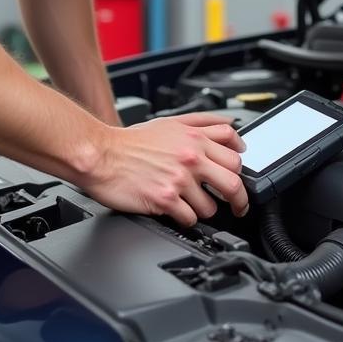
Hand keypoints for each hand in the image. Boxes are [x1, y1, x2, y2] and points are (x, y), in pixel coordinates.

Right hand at [80, 112, 247, 224]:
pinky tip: (177, 211)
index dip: (242, 165)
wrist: (100, 155)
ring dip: (205, 209)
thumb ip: (202, 122)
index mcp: (193, 138)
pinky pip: (190, 219)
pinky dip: (186, 219)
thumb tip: (230, 125)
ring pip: (211, 206)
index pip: (235, 150)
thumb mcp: (169, 122)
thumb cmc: (130, 142)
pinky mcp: (165, 200)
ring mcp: (178, 180)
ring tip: (193, 205)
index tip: (241, 175)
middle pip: (233, 181)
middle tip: (236, 205)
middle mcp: (190, 158)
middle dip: (238, 198)